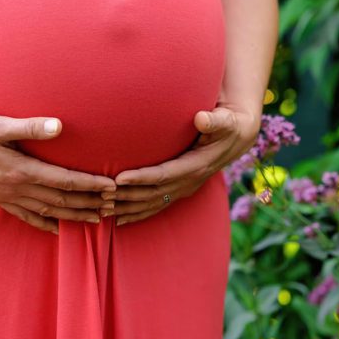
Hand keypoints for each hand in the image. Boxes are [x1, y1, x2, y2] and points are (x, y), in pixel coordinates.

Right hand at [0, 110, 117, 234]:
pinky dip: (45, 224)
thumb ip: (31, 127)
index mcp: (22, 170)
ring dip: (74, 216)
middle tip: (113, 206)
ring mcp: (8, 197)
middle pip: (62, 201)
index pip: (65, 181)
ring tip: (96, 219)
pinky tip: (58, 229)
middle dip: (90, 204)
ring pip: (48, 212)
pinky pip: (27, 217)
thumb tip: (59, 126)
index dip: (90, 185)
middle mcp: (17, 188)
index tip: (111, 187)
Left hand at [107, 102, 259, 225]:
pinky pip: (157, 206)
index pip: (163, 174)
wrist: (238, 137)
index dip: (141, 177)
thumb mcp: (226, 121)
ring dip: (128, 208)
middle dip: (126, 196)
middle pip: (153, 193)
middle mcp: (189, 181)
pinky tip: (119, 220)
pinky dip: (138, 214)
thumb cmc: (229, 125)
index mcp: (196, 165)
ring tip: (103, 211)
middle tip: (100, 197)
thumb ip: (215, 121)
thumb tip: (201, 118)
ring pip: (152, 203)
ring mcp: (184, 188)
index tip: (118, 178)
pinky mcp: (180, 190)